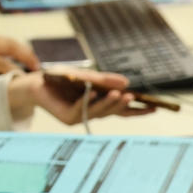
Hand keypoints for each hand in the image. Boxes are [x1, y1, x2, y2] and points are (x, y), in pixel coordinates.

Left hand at [7, 68, 157, 123]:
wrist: (37, 80)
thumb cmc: (62, 78)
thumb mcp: (86, 75)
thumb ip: (103, 79)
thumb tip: (125, 83)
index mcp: (100, 102)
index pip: (122, 109)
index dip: (138, 110)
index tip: (155, 107)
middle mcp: (92, 111)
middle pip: (113, 112)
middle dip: (124, 105)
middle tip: (136, 98)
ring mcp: (81, 116)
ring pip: (100, 111)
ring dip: (110, 103)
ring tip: (121, 94)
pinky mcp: (67, 117)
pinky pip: (82, 109)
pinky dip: (89, 101)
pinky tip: (96, 93)